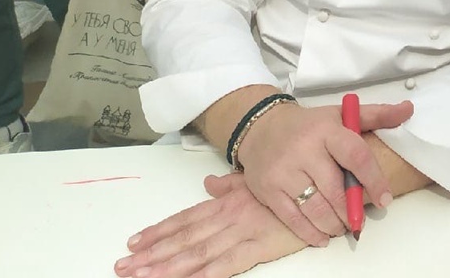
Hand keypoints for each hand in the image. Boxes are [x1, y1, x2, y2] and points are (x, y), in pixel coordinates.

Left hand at [115, 172, 305, 277]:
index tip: (133, 243)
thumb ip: (230, 185)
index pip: (185, 218)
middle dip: (152, 254)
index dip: (158, 231)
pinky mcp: (261, 245)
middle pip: (184, 238)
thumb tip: (208, 185)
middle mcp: (229, 215)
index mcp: (227, 201)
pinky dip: (207, 274)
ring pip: (198, 253)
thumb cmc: (294, 183)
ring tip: (142, 277)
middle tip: (123, 268)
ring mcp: (244, 231)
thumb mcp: (258, 180)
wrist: (325, 185)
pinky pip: (229, 263)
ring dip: (169, 267)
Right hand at [234, 100, 412, 245]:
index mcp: (326, 130)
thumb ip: (376, 115)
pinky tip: (323, 236)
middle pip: (334, 189)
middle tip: (360, 219)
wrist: (260, 127)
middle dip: (352, 210)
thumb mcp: (341, 115)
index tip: (385, 199)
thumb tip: (407, 109)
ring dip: (334, 224)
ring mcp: (284, 172)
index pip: (355, 156)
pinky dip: (310, 233)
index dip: (373, 180)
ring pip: (315, 208)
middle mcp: (304, 151)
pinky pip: (292, 218)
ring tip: (343, 227)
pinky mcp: (268, 190)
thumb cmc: (309, 125)